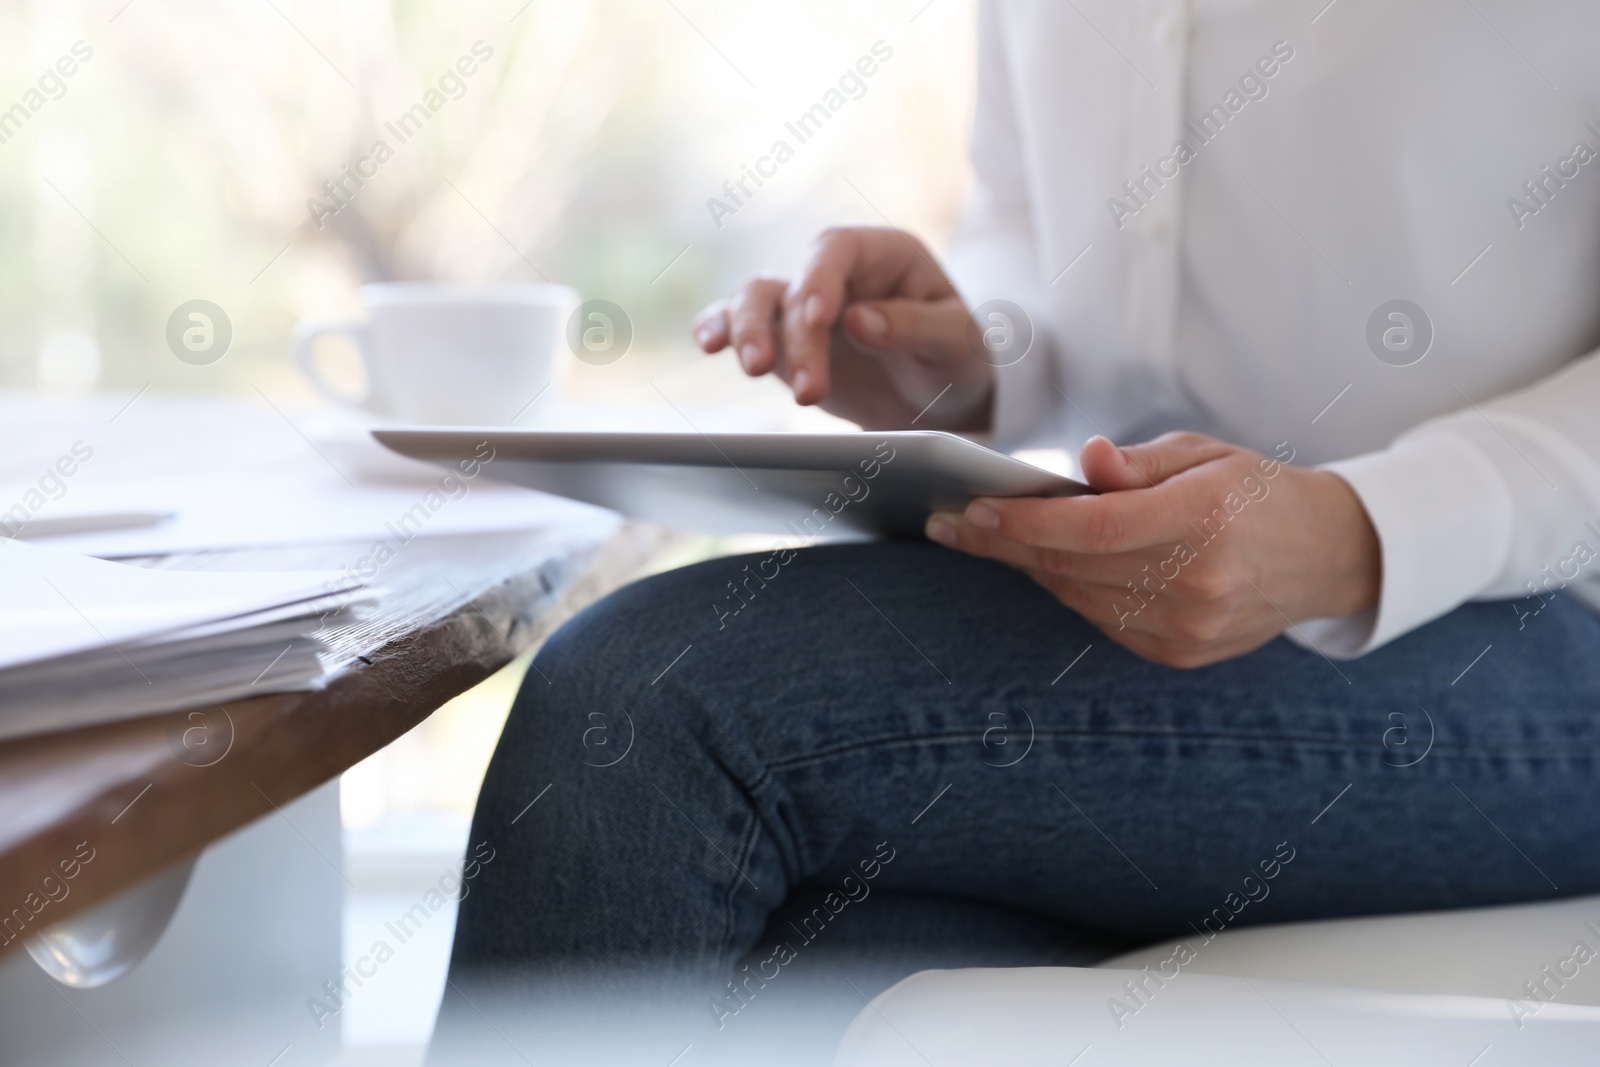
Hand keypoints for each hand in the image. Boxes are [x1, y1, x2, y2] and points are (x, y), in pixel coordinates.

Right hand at [692, 226, 994, 431]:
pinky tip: (710, 343)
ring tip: (756, 370)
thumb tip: (860, 321)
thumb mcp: (957, 342)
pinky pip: (740, 325)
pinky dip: (720, 330)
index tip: (818, 318)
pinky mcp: (782, 339)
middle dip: (791, 332)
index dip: (821, 278)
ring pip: (757, 299)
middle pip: (792, 282)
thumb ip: (914, 327)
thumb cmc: (960, 357)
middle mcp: (837, 272)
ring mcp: (803, 305)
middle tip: (807, 387)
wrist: (944, 398)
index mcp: (884, 254)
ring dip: (749, 332)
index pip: (839, 249)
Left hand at [924, 433, 1381, 667]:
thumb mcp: (1206, 454)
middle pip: (1074, 566)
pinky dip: (1066, 590)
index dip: (1026, 523)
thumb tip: (1086, 462)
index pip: (1095, 527)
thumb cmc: (1256, 491)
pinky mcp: (1180, 654)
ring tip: (979, 538)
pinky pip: (1100, 620)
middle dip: (1004, 545)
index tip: (973, 509)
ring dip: (1026, 568)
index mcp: (1207, 519)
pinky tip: (1038, 565)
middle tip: (948, 523)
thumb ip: (1139, 463)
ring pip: (1079, 597)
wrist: (1326, 556)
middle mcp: (1199, 582)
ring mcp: (1190, 628)